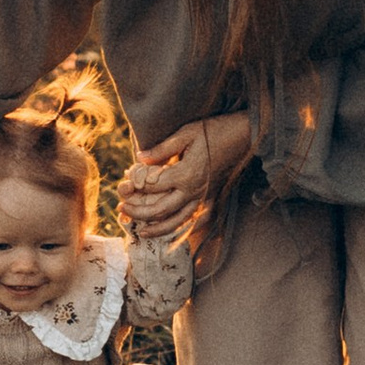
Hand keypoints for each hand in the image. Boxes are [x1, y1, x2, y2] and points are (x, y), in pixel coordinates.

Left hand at [120, 112, 253, 238]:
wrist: (243, 137)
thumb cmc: (213, 131)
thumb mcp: (185, 134)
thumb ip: (162, 149)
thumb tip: (139, 159)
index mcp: (185, 174)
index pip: (153, 186)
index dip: (136, 185)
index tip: (125, 181)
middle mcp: (193, 190)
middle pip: (161, 209)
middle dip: (139, 212)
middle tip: (122, 210)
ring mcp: (202, 197)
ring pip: (177, 221)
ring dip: (157, 228)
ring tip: (141, 231)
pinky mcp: (209, 198)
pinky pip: (194, 220)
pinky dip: (181, 229)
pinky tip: (170, 233)